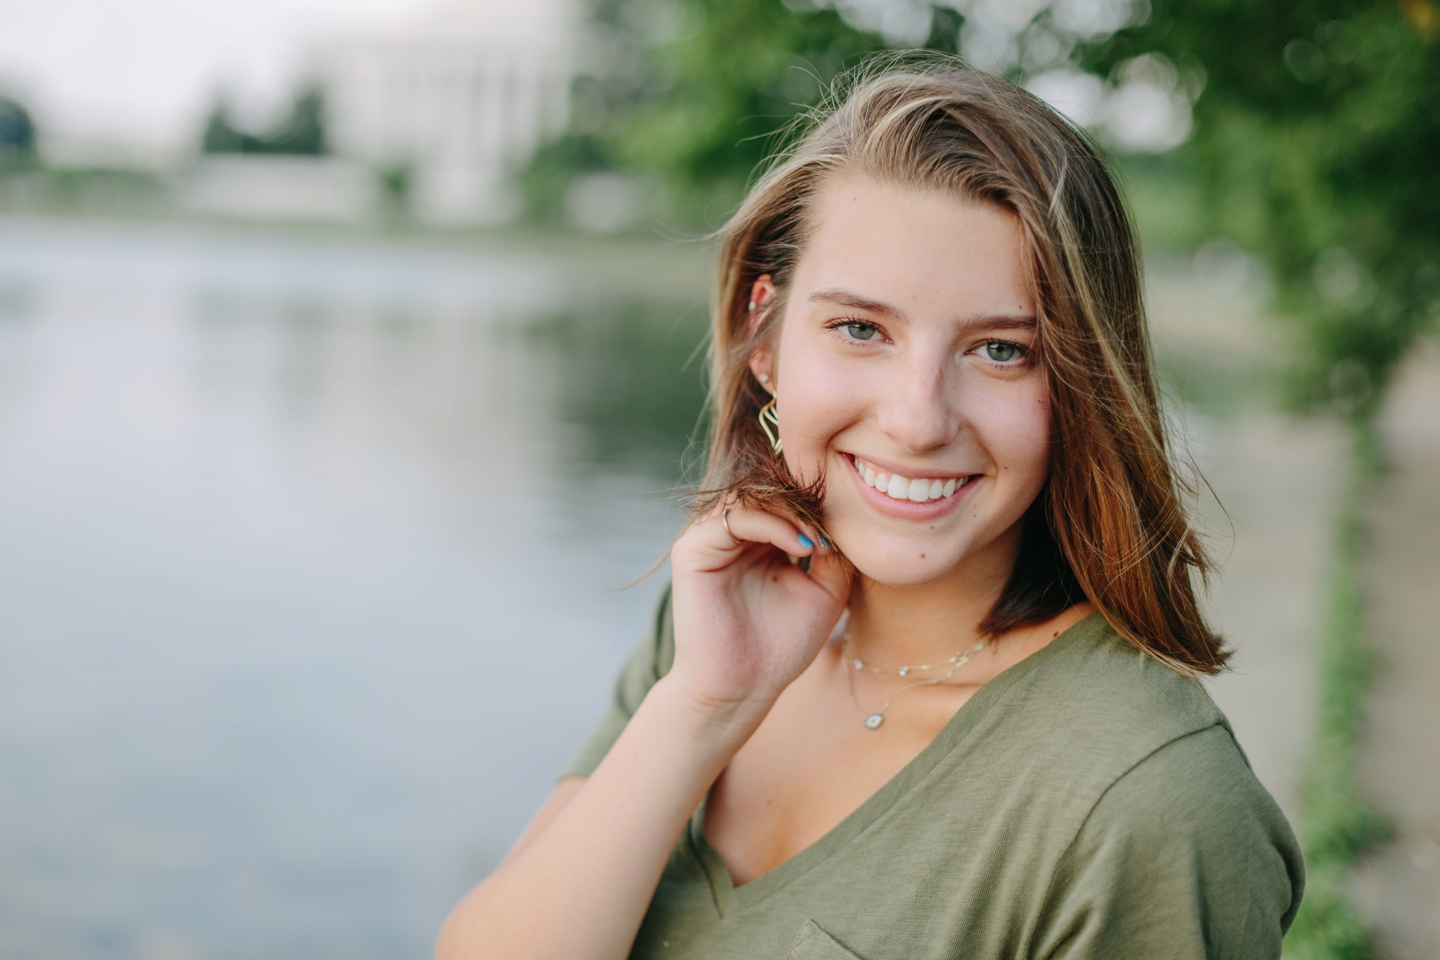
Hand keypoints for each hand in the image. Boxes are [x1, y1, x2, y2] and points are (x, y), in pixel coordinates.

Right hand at [666, 504, 850, 723]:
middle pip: (771, 491)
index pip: (787, 500)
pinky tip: (802, 546)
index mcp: (758, 542)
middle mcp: (731, 535)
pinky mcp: (692, 550)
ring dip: (794, 512)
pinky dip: (773, 524)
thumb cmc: (779, 648)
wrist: (740, 690)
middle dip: (809, 505)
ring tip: (821, 540)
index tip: (854, 526)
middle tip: (838, 527)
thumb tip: (847, 519)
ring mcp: (709, 539)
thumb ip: (835, 555)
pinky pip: (735, 517)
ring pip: (753, 496)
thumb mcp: (824, 594)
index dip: (820, 505)